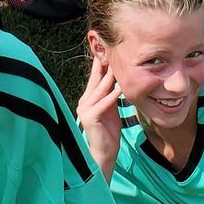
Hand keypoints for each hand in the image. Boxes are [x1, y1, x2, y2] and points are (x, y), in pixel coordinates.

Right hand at [76, 52, 123, 178]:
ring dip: (109, 77)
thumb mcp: (111, 109)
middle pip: (96, 79)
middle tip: (109, 48)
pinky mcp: (91, 118)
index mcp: (89, 98)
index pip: (96, 76)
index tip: (107, 49)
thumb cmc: (108, 133)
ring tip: (116, 64)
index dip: (101, 62)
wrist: (102, 154)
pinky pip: (103, 104)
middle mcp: (85, 100)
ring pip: (99, 89)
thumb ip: (112, 95)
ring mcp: (86, 109)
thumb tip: (119, 80)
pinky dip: (111, 96)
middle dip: (103, 63)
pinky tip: (119, 88)